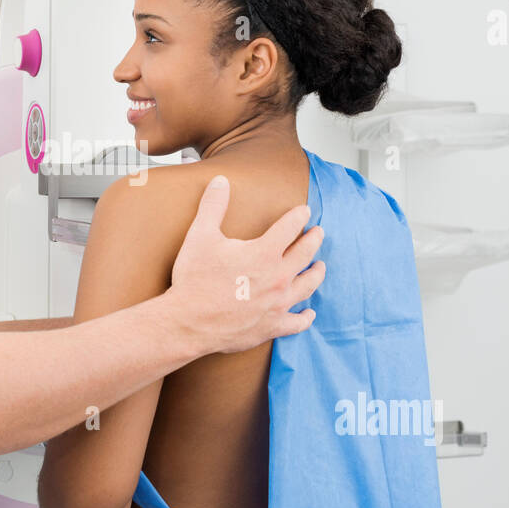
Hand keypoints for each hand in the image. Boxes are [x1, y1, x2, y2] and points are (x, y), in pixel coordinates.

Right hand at [168, 174, 324, 355]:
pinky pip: (296, 322)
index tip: (304, 211)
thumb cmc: (194, 279)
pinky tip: (309, 313)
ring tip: (320, 266)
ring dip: (316, 273)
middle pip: (305, 254)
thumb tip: (220, 181)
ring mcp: (277, 304)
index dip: (298, 216)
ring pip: (307, 286)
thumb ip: (213, 206)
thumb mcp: (200, 236)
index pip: (290, 227)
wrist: (188, 322)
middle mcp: (278, 277)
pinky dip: (305, 317)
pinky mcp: (271, 326)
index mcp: (264, 252)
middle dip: (314, 240)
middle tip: (319, 233)